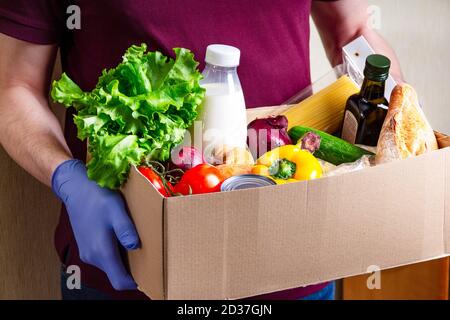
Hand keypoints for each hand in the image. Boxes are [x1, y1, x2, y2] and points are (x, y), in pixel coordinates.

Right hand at [52, 159, 139, 289]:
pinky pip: (104, 257)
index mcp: (101, 251)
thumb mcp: (116, 211)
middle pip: (115, 274)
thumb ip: (126, 230)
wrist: (75, 189)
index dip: (133, 283)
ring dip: (123, 260)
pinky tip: (121, 238)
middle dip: (131, 270)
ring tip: (135, 243)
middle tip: (147, 256)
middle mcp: (92, 257)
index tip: (148, 278)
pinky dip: (114, 253)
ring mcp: (87, 253)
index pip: (118, 281)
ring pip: (110, 265)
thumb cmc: (97, 198)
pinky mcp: (86, 247)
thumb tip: (136, 247)